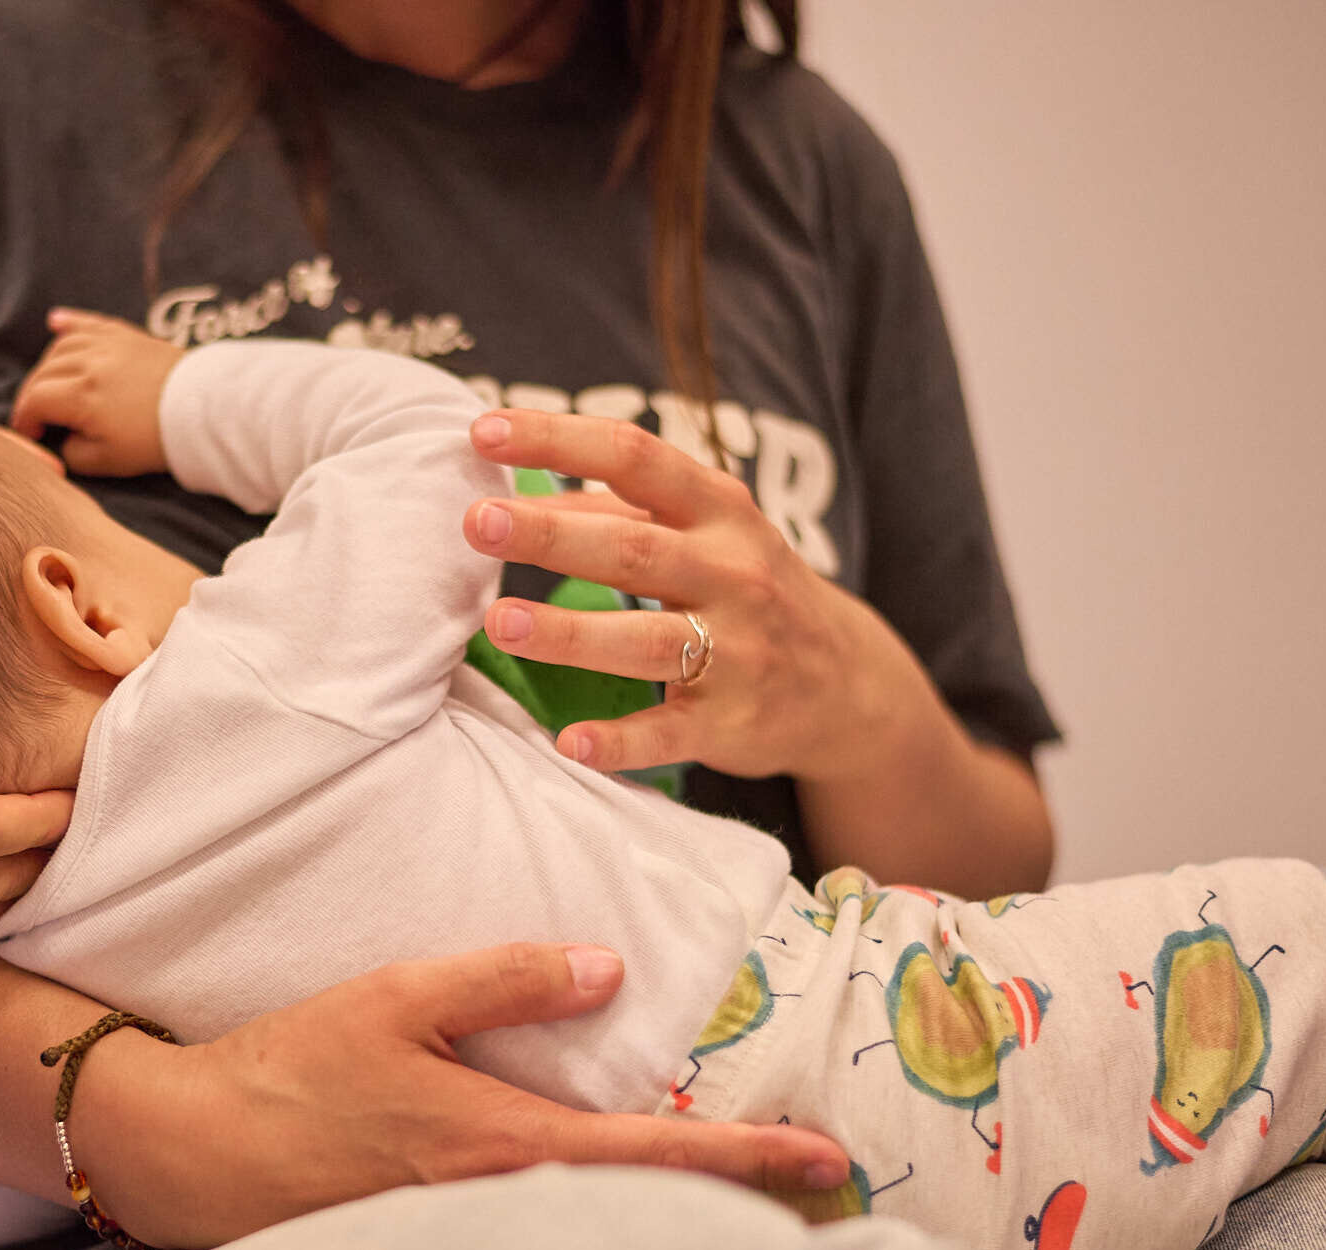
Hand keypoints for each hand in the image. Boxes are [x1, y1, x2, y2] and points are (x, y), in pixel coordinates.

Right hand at [8, 307, 181, 476]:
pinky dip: (70, 322)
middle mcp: (88, 363)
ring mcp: (107, 344)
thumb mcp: (108, 462)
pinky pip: (89, 323)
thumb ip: (72, 454)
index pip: (34, 402)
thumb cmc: (156, 441)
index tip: (31, 435)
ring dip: (47, 366)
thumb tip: (60, 441)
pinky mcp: (127, 335)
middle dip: (32, 396)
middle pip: (42, 373)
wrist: (206, 412)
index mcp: (80, 396)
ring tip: (48, 385)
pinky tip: (53, 321)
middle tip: (37, 417)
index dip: (24, 420)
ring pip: (61, 348)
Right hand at [69, 942, 847, 1248]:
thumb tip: (611, 967)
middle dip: (741, 1197)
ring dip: (682, 1206)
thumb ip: (508, 977)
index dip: (748, 1155)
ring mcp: (471, 1231)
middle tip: (818, 1182)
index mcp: (505, 1141)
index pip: (656, 1152)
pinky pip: (550, 1228)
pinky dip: (608, 1209)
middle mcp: (504, 1201)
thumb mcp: (400, 998)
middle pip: (651, 1207)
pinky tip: (623, 1190)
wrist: (197, 1150)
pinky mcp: (439, 1235)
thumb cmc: (295, 1069)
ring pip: (605, 1222)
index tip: (824, 1158)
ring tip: (744, 1185)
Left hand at [463, 410, 937, 783]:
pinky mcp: (729, 721)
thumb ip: (616, 508)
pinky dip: (620, 742)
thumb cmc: (746, 588)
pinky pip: (669, 733)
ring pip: (645, 640)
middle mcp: (732, 571)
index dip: (559, 438)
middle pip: (632, 547)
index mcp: (717, 510)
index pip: (633, 456)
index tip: (484, 429)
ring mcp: (735, 650)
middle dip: (552, 533)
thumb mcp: (704, 530)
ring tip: (499, 623)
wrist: (847, 685)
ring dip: (570, 633)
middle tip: (477, 522)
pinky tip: (569, 744)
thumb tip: (518, 487)